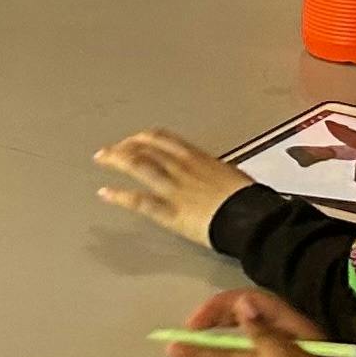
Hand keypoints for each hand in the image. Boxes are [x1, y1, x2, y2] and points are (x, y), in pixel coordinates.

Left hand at [93, 128, 242, 245]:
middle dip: (122, 147)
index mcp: (197, 157)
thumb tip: (208, 172)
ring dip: (117, 161)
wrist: (254, 218)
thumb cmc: (248, 199)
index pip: (161, 138)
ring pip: (139, 166)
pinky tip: (106, 193)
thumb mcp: (230, 174)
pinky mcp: (171, 212)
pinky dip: (120, 196)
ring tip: (102, 160)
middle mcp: (182, 167)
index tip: (131, 141)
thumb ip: (211, 170)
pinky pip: (140, 200)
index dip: (141, 138)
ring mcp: (175, 189)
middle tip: (107, 151)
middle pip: (145, 149)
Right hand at [168, 288, 355, 356]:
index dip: (224, 307)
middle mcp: (278, 345)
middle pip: (238, 328)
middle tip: (183, 332)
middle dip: (210, 327)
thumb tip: (241, 303)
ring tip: (173, 351)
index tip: (200, 318)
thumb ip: (263, 335)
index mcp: (291, 328)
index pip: (252, 304)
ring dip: (204, 354)